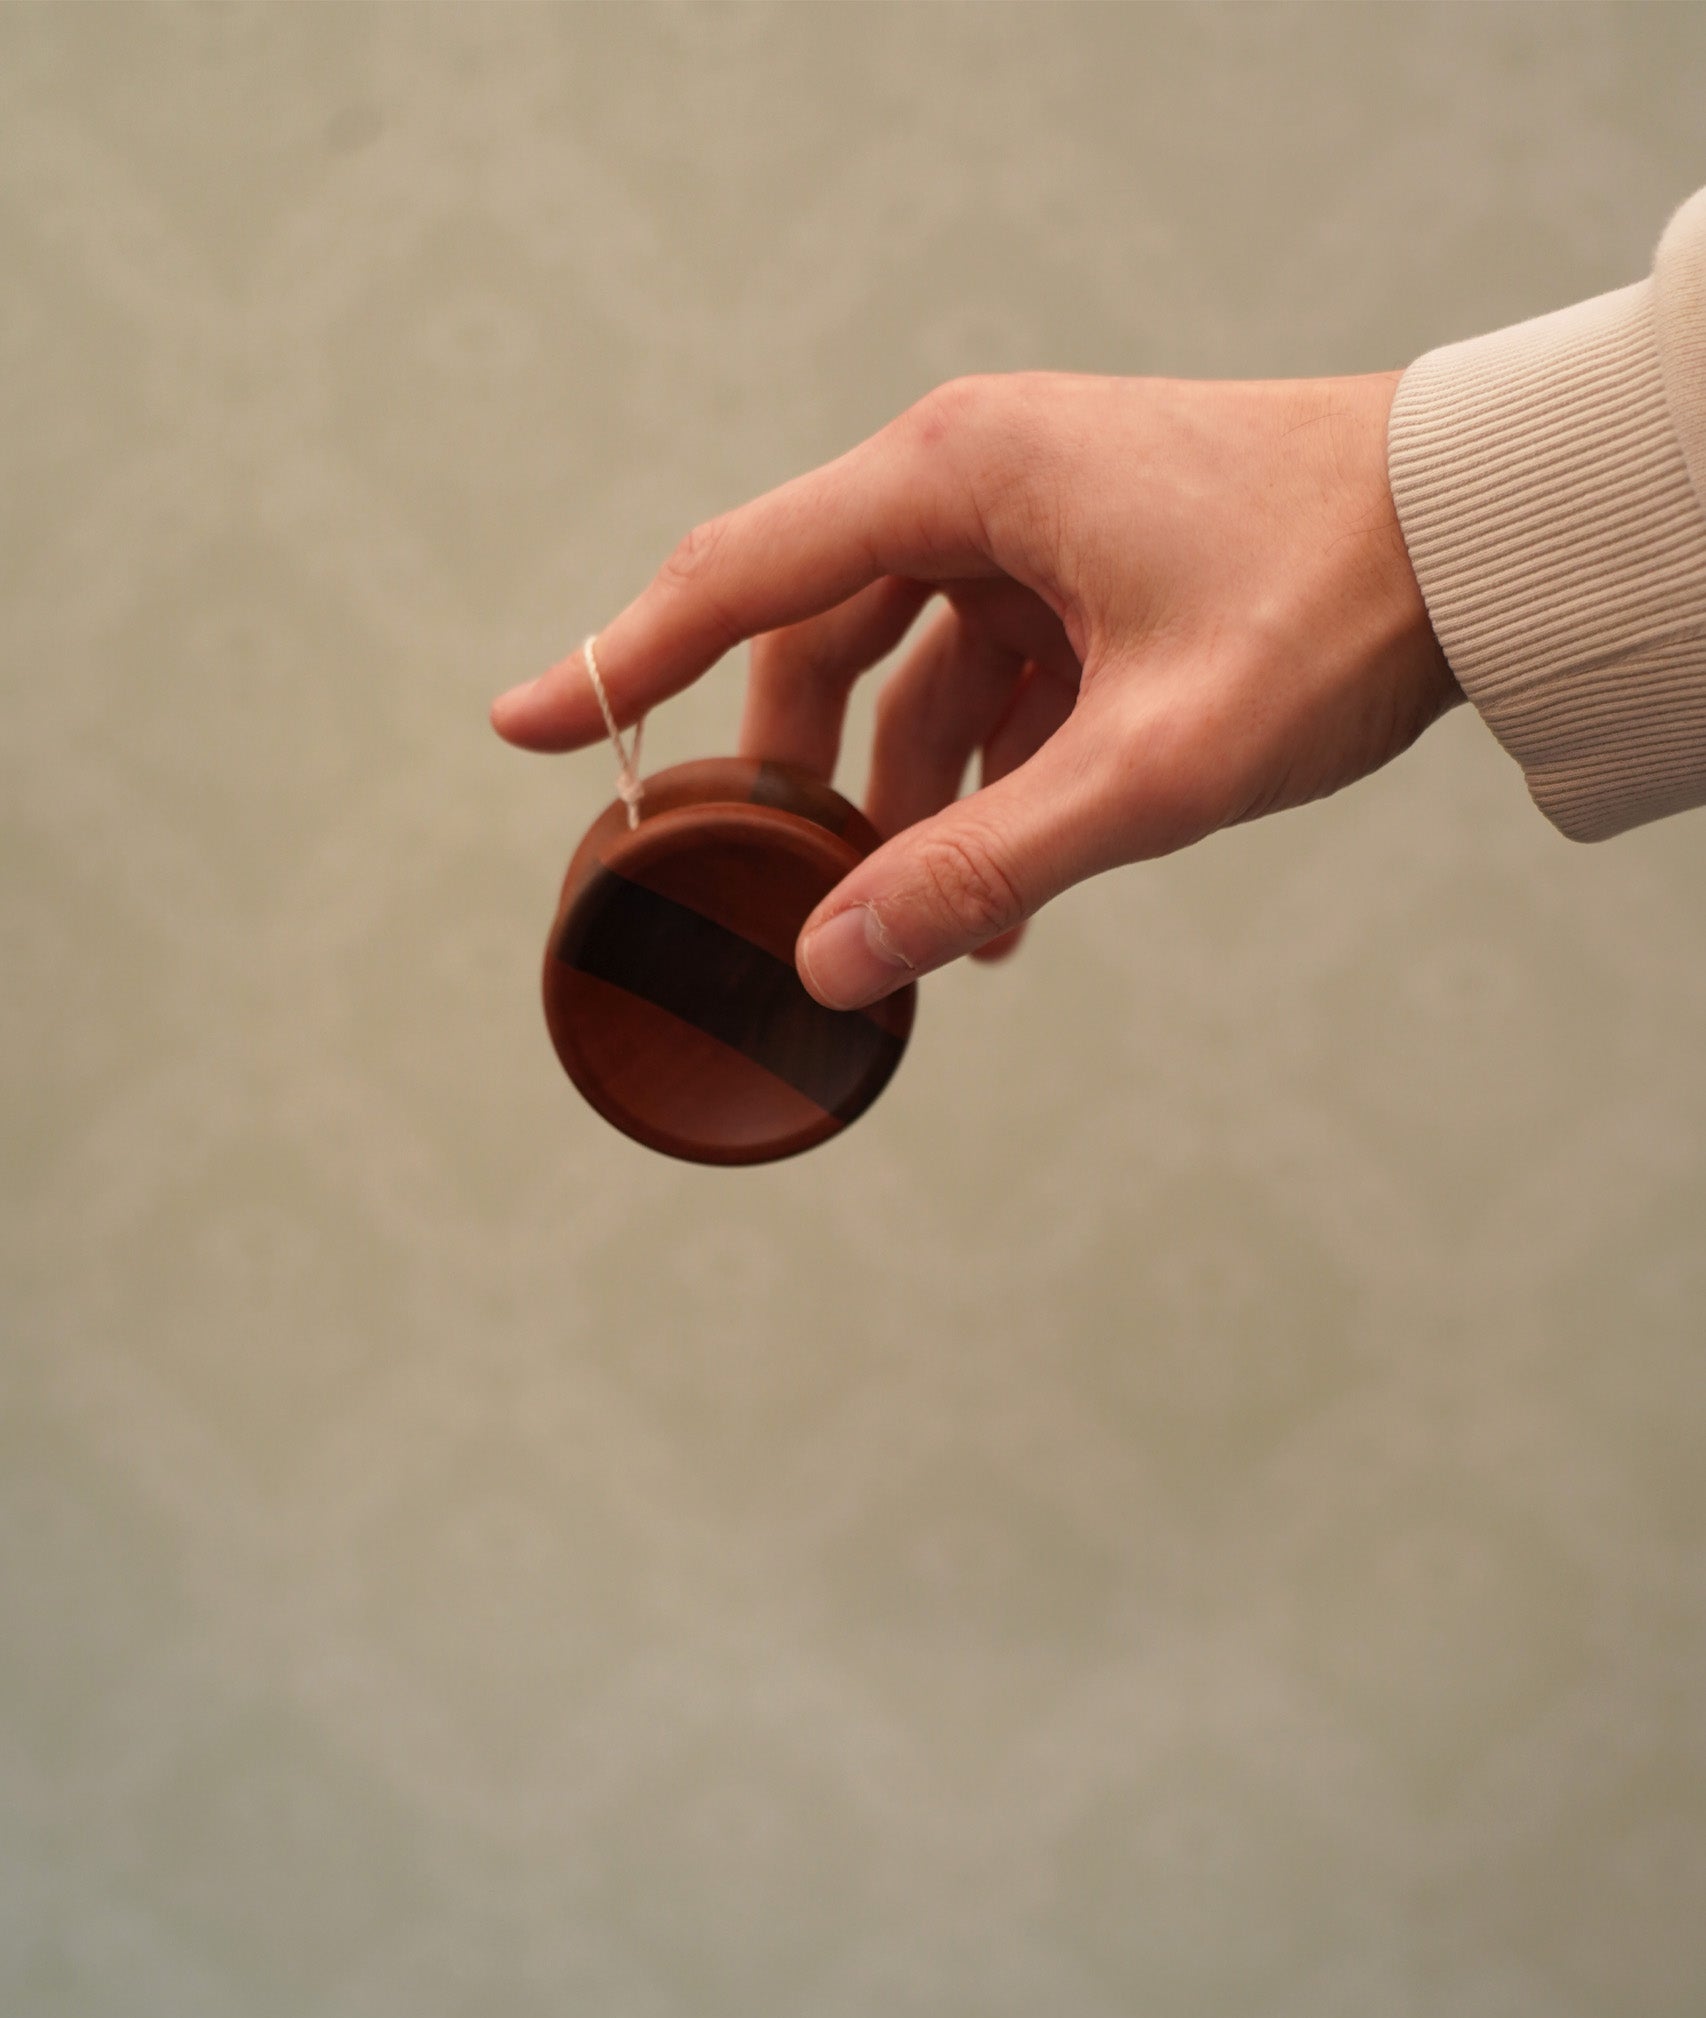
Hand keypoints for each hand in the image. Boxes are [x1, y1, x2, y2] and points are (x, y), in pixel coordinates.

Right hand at [492, 371, 1461, 1008]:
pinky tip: (1016, 891)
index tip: (509, 726)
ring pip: (906, 669)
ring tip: (931, 931)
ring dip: (906, 799)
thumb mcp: (1148, 763)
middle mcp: (977, 478)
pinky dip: (986, 775)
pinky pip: (991, 675)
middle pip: (814, 635)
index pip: (736, 572)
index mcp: (958, 474)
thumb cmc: (1329, 604)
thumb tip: (836, 970)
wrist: (1487, 536)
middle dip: (793, 773)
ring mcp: (1035, 520)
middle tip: (769, 891)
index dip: (612, 661)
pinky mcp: (1089, 566)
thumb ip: (982, 867)